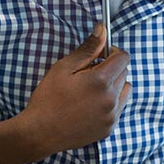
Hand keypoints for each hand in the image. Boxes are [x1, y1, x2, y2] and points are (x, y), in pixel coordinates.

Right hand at [0, 23, 130, 163]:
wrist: (39, 133)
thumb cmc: (49, 98)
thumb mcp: (64, 67)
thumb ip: (88, 48)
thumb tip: (102, 30)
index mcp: (101, 81)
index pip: (123, 57)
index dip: (112, 52)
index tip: (100, 55)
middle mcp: (111, 99)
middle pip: (124, 73)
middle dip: (111, 68)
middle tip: (89, 73)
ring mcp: (112, 115)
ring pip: (124, 90)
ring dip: (114, 85)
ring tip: (91, 89)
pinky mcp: (109, 128)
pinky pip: (119, 108)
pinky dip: (110, 102)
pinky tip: (91, 105)